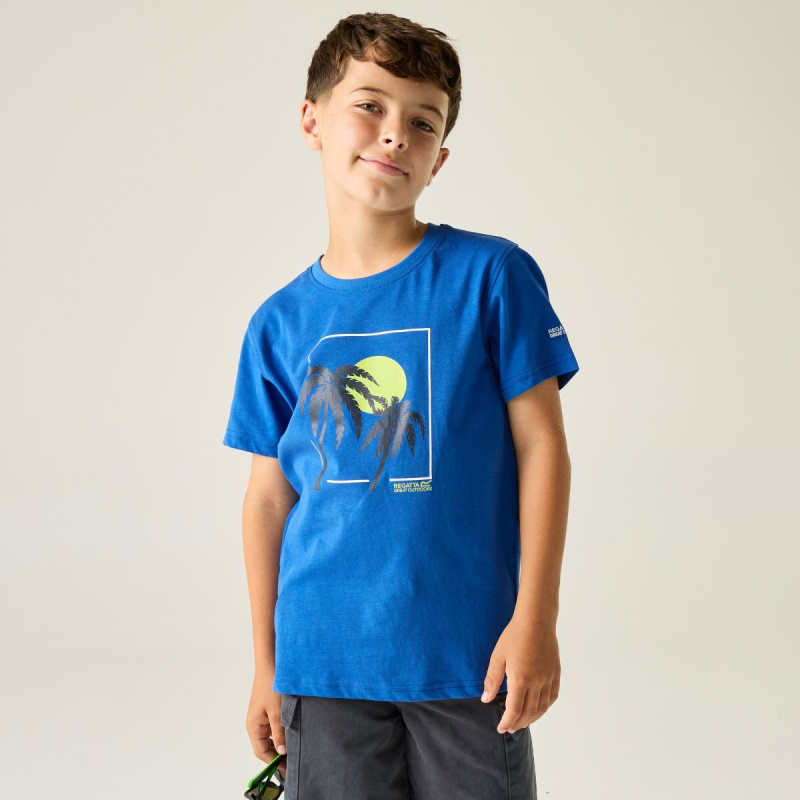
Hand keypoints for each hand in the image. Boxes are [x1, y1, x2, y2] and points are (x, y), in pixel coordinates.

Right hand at [245, 667, 287, 778]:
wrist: (270, 664)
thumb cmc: (271, 686)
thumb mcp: (277, 712)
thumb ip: (279, 733)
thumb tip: (281, 752)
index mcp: (253, 726)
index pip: (261, 752)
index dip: (273, 762)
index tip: (287, 767)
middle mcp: (255, 723)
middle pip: (264, 746)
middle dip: (277, 754)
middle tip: (293, 759)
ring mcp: (260, 716)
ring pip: (269, 736)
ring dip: (279, 743)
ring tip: (294, 747)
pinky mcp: (266, 709)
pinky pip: (272, 726)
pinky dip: (280, 732)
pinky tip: (291, 732)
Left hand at [480, 615, 560, 733]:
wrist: (536, 620)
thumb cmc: (514, 635)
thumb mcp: (498, 656)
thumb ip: (492, 680)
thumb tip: (486, 699)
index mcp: (521, 679)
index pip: (514, 710)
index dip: (507, 722)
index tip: (501, 728)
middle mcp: (537, 682)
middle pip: (529, 712)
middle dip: (518, 723)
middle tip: (509, 728)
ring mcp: (548, 678)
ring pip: (542, 707)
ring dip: (532, 718)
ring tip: (522, 722)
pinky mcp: (556, 673)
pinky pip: (552, 697)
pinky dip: (545, 707)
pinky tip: (538, 709)